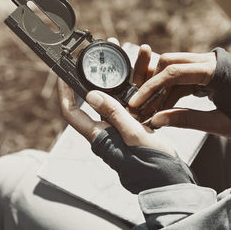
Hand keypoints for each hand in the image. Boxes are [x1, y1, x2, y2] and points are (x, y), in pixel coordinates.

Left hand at [57, 38, 176, 156]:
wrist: (168, 177)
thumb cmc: (151, 162)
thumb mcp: (133, 135)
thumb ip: (114, 114)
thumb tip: (90, 95)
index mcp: (99, 134)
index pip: (71, 111)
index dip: (64, 92)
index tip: (63, 73)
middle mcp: (105, 128)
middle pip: (94, 97)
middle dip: (95, 74)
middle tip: (99, 55)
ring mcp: (119, 125)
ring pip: (114, 94)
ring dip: (118, 74)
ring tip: (123, 53)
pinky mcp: (132, 123)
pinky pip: (129, 99)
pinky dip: (133, 85)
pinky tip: (140, 70)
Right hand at [129, 47, 230, 140]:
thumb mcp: (218, 124)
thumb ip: (185, 120)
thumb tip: (155, 120)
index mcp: (216, 70)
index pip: (174, 73)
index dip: (151, 88)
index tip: (136, 103)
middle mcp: (210, 61)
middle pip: (169, 63)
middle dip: (151, 84)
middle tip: (138, 105)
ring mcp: (208, 65)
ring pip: (172, 69)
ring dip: (158, 88)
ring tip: (146, 108)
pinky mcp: (206, 72)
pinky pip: (181, 78)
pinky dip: (169, 91)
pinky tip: (160, 107)